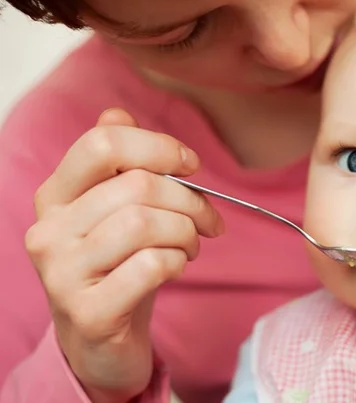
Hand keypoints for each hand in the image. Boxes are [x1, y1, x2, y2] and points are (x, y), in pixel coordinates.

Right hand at [25, 109, 222, 402]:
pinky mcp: (88, 311)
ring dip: (186, 233)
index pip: (104, 144)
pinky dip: (177, 261)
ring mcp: (63, 273)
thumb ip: (117, 165)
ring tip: (191, 246)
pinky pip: (151, 266)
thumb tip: (118, 115)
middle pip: (138, 185)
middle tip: (208, 221)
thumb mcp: (114, 212)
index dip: (159, 146)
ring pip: (145, 223)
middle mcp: (49, 230)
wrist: (100, 340)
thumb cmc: (117, 266)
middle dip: (191, 200)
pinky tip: (175, 267)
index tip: (191, 165)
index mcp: (56, 196)